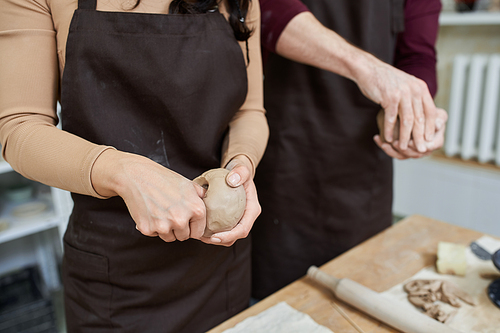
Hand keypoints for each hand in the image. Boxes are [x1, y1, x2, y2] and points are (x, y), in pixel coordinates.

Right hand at [91, 150, 206, 241]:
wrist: (136, 176)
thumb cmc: (163, 178)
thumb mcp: (188, 184)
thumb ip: (201, 196)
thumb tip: (210, 202)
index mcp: (196, 210)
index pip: (198, 232)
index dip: (192, 227)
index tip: (186, 221)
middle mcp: (181, 220)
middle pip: (184, 236)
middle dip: (179, 228)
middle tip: (171, 213)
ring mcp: (164, 226)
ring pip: (169, 237)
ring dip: (166, 229)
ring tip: (161, 211)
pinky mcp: (148, 229)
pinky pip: (154, 234)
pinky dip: (152, 226)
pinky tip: (151, 212)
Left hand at [201, 155, 260, 246]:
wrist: (237, 173)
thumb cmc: (240, 171)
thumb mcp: (242, 169)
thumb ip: (240, 172)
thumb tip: (232, 181)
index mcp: (252, 210)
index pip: (243, 229)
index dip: (229, 236)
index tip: (214, 237)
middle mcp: (247, 217)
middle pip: (235, 236)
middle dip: (219, 241)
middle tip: (202, 238)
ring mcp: (239, 219)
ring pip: (228, 236)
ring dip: (214, 239)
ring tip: (199, 236)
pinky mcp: (231, 219)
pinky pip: (222, 229)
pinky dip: (212, 232)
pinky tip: (199, 228)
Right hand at [356, 61, 436, 152]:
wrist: (368, 69)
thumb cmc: (385, 81)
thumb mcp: (405, 86)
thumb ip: (414, 99)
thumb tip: (420, 117)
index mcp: (420, 88)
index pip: (430, 111)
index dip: (430, 127)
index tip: (429, 140)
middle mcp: (414, 90)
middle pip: (420, 119)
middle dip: (420, 137)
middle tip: (420, 149)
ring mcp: (402, 93)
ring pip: (407, 121)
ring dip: (404, 137)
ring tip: (402, 147)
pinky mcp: (389, 97)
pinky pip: (391, 118)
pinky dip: (389, 130)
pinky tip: (387, 138)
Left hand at [374, 108, 447, 159]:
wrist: (415, 111)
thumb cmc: (428, 111)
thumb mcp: (436, 112)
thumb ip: (439, 118)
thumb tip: (438, 125)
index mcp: (436, 141)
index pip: (429, 147)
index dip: (419, 146)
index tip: (410, 142)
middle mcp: (425, 149)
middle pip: (414, 154)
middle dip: (404, 150)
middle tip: (394, 144)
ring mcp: (413, 151)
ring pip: (402, 156)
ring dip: (392, 151)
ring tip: (384, 144)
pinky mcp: (402, 150)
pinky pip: (393, 152)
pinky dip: (384, 146)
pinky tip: (377, 138)